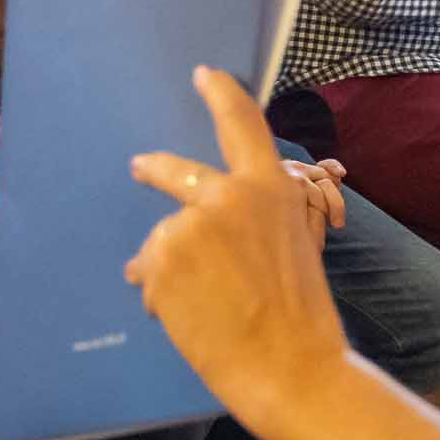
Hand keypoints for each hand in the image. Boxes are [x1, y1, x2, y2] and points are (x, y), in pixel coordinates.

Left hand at [126, 68, 349, 425]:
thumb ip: (260, 215)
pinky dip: (159, 296)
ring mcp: (188, 227)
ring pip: (161, 240)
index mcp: (269, 188)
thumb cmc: (300, 314)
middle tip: (138, 166)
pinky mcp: (160, 261)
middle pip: (174, 172)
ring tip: (203, 307)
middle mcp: (225, 195)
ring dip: (169, 270)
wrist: (288, 366)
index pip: (242, 123)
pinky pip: (147, 274)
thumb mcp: (296, 244)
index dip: (220, 93)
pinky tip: (188, 319)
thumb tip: (215, 210)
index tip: (202, 74)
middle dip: (154, 169)